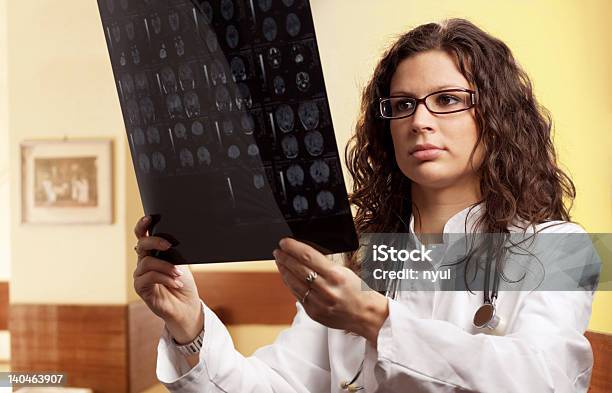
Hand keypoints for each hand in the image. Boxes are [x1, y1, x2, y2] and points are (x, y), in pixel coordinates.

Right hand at [133, 216, 202, 343]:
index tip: (150, 217)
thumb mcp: (182, 263)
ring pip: (147, 261)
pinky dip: (165, 278)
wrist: (186, 306)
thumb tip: (173, 237)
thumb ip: (174, 251)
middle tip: (170, 245)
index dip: (143, 225)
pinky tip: (175, 283)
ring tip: (178, 274)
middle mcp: (144, 261)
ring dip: (166, 266)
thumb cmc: (184, 283)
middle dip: (155, 241)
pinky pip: (149, 277)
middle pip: (142, 244)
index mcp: (153, 252)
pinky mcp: (141, 288)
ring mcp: (141, 275)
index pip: (143, 235)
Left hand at [273, 238, 388, 345]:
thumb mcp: (344, 271)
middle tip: (278, 251)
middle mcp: (326, 289)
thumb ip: (324, 264)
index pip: (308, 256)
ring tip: (279, 262)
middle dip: (284, 257)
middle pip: (297, 268)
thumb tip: (303, 254)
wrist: (365, 314)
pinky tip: (287, 277)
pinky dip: (290, 284)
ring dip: (283, 270)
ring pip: (293, 283)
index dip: (293, 247)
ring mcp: (318, 303)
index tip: (284, 242)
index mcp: (335, 275)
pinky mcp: (314, 312)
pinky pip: (297, 295)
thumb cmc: (357, 290)